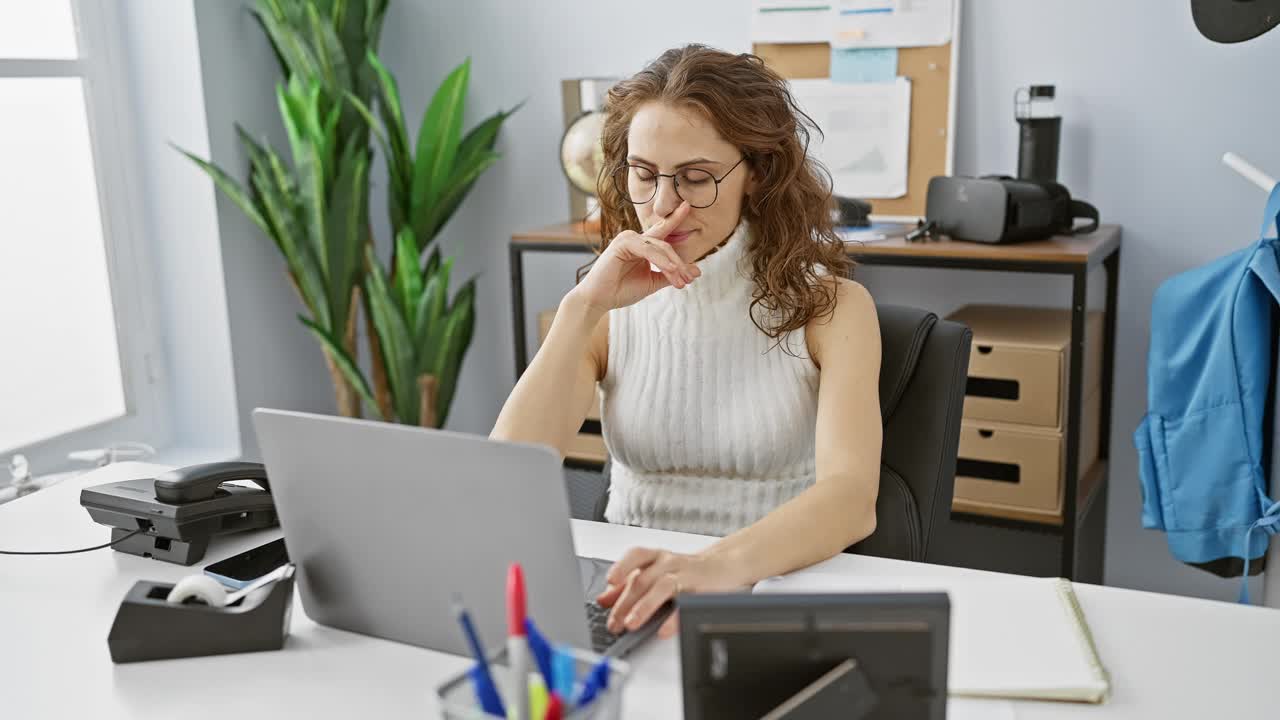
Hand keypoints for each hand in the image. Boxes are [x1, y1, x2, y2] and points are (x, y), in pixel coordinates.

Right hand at [567, 202, 699, 315]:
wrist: (599, 300)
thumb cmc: (621, 290)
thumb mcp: (652, 282)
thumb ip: (671, 275)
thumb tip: (696, 272)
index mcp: (642, 245)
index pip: (662, 230)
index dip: (675, 218)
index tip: (688, 205)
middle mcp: (635, 238)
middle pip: (666, 245)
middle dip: (680, 262)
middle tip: (689, 278)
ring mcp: (628, 238)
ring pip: (660, 247)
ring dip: (673, 265)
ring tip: (681, 280)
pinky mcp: (623, 243)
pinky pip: (648, 250)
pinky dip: (661, 260)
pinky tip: (670, 270)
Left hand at [595, 546, 747, 638]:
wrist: (724, 566)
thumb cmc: (686, 571)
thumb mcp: (655, 573)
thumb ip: (628, 585)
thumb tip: (603, 599)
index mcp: (656, 557)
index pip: (636, 556)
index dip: (622, 566)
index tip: (610, 580)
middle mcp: (669, 563)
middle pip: (644, 579)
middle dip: (626, 602)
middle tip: (614, 623)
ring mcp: (686, 576)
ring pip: (662, 587)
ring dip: (644, 606)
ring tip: (632, 624)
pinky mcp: (701, 591)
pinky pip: (686, 604)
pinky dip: (674, 618)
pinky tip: (664, 630)